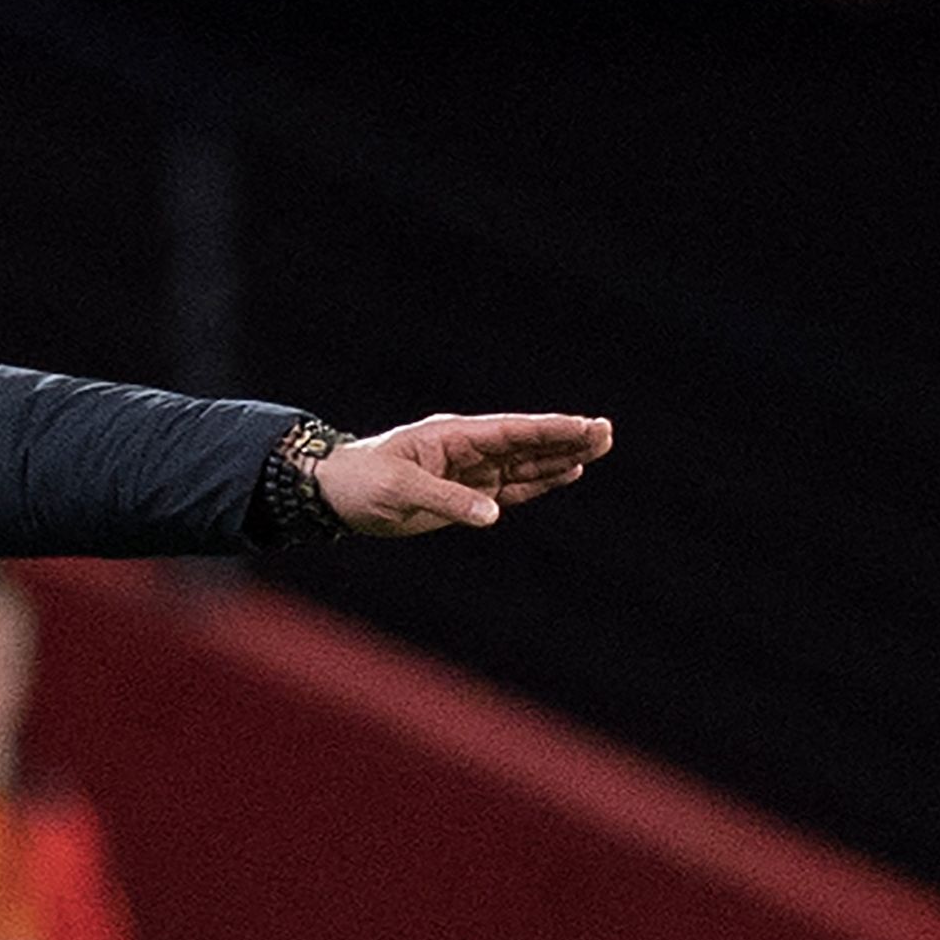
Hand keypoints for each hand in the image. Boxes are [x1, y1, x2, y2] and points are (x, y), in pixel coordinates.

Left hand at [314, 412, 612, 537]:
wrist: (332, 494)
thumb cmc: (360, 483)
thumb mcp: (399, 492)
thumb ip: (448, 501)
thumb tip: (493, 514)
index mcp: (451, 437)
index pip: (510, 432)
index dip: (549, 430)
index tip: (584, 425)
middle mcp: (465, 449)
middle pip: (524, 442)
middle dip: (564, 438)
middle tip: (606, 432)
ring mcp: (466, 470)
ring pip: (522, 463)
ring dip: (558, 458)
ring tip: (597, 450)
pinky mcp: (462, 493)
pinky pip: (508, 486)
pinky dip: (537, 481)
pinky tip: (566, 473)